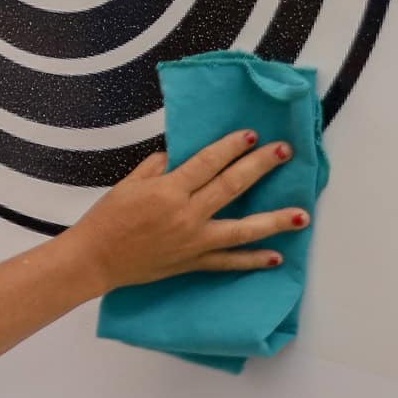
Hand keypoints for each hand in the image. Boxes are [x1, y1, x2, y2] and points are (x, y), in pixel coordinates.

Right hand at [64, 130, 307, 291]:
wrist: (95, 260)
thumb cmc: (107, 219)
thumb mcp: (128, 184)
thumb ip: (157, 168)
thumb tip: (180, 158)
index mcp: (168, 191)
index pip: (207, 162)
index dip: (231, 146)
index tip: (251, 135)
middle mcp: (186, 215)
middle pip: (231, 187)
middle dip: (259, 167)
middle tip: (284, 152)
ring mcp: (194, 241)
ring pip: (242, 229)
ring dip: (274, 221)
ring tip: (302, 215)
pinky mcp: (194, 262)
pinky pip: (229, 262)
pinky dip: (252, 261)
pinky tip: (276, 257)